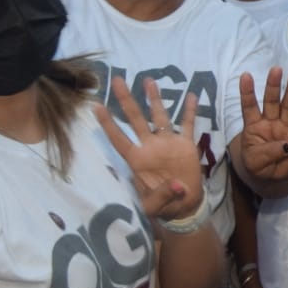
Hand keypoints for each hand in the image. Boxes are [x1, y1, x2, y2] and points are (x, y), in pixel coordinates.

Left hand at [95, 77, 203, 219]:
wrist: (183, 204)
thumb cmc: (162, 205)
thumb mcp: (155, 207)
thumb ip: (162, 196)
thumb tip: (178, 186)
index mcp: (137, 159)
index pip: (119, 138)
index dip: (108, 124)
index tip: (96, 106)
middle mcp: (150, 146)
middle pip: (136, 119)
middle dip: (126, 100)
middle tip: (117, 80)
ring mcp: (168, 143)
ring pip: (159, 116)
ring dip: (155, 99)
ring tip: (148, 80)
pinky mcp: (186, 145)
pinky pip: (188, 125)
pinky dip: (189, 111)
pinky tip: (191, 95)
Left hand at [238, 68, 287, 184]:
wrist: (272, 177)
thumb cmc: (259, 165)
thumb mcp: (255, 163)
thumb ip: (269, 152)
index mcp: (254, 126)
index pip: (249, 106)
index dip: (247, 92)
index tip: (245, 76)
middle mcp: (270, 122)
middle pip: (271, 101)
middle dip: (273, 85)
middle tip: (276, 70)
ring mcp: (286, 127)